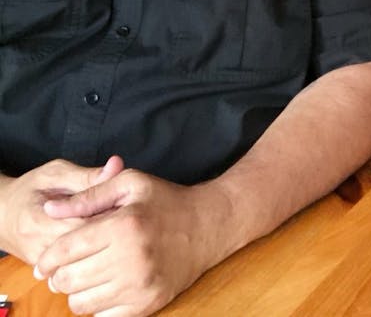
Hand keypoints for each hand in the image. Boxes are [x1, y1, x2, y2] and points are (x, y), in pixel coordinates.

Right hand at [0, 156, 122, 263]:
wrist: (1, 215)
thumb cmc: (29, 190)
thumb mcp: (55, 174)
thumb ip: (86, 175)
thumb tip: (117, 166)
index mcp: (39, 221)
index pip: (84, 225)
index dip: (111, 213)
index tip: (127, 202)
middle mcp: (40, 248)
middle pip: (88, 246)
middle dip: (112, 230)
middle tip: (128, 215)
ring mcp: (44, 264)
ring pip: (85, 260)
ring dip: (105, 243)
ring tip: (117, 226)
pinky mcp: (50, 271)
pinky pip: (79, 266)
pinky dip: (95, 253)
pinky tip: (104, 238)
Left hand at [35, 166, 230, 316]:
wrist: (210, 225)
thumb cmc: (167, 201)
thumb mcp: (131, 184)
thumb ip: (88, 196)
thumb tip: (49, 210)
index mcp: (123, 226)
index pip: (64, 250)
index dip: (46, 259)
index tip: (43, 262)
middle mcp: (131, 259)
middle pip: (68, 280)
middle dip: (59, 275)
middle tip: (65, 269)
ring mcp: (140, 285)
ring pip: (81, 303)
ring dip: (78, 292)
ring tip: (88, 277)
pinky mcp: (149, 303)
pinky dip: (98, 306)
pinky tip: (107, 288)